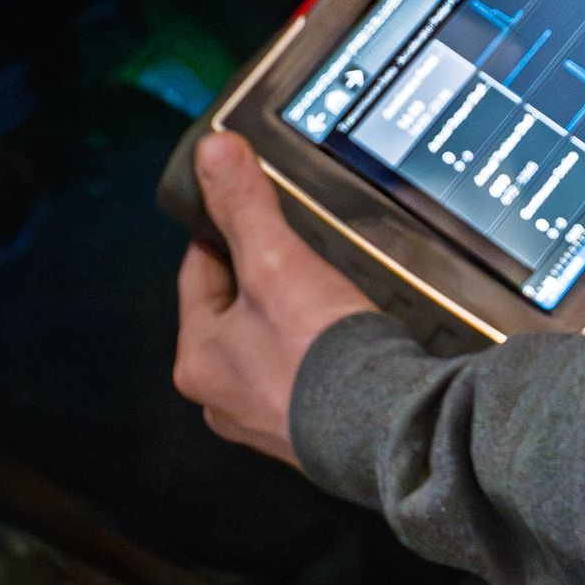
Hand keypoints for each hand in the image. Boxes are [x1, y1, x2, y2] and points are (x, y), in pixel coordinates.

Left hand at [172, 132, 376, 465]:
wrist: (387, 428)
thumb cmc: (322, 355)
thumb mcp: (278, 262)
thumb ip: (245, 205)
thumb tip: (212, 153)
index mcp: (197, 359)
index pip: (199, 272)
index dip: (223, 232)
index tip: (247, 208)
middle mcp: (222, 397)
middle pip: (235, 310)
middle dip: (264, 279)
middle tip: (298, 252)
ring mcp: (265, 418)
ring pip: (270, 344)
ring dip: (293, 318)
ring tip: (329, 294)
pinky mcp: (309, 431)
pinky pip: (305, 375)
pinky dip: (321, 354)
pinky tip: (348, 340)